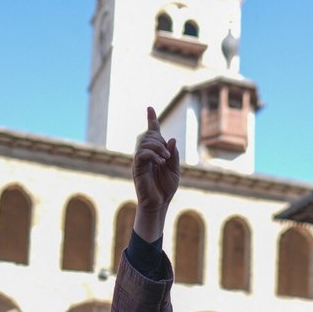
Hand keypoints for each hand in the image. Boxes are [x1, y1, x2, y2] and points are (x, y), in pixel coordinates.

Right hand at [132, 106, 179, 241]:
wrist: (159, 203)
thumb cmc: (166, 188)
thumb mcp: (175, 169)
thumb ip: (174, 155)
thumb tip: (171, 139)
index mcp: (156, 153)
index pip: (152, 133)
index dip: (151, 120)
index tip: (149, 108)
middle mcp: (146, 154)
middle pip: (149, 136)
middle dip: (159, 140)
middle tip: (168, 155)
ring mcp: (140, 160)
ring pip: (145, 143)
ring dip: (158, 147)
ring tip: (165, 159)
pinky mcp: (137, 167)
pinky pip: (142, 154)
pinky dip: (153, 155)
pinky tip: (160, 162)